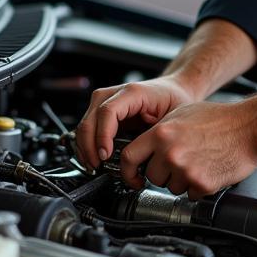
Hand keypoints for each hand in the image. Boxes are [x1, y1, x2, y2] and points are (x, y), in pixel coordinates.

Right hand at [74, 75, 194, 169]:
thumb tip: (142, 157)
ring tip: (94, 166)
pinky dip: (86, 145)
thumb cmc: (173, 101)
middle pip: (90, 120)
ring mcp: (104, 100)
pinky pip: (86, 128)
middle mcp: (113, 93)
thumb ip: (155, 135)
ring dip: (85, 148)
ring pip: (84, 125)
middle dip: (90, 147)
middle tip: (97, 167)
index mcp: (132, 92)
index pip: (108, 112)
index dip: (103, 136)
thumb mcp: (172, 117)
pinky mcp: (100, 110)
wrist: (172, 90)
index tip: (105, 156)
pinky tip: (92, 158)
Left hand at [118, 99, 256, 198]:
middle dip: (162, 173)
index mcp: (161, 132)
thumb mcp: (182, 113)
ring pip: (170, 187)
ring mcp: (185, 170)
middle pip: (151, 176)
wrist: (249, 128)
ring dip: (181, 180)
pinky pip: (190, 194)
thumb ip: (159, 131)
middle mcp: (170, 152)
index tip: (132, 177)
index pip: (129, 157)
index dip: (127, 171)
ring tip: (198, 162)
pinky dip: (198, 187)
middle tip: (180, 161)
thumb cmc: (221, 119)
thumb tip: (144, 147)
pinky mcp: (202, 184)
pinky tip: (208, 169)